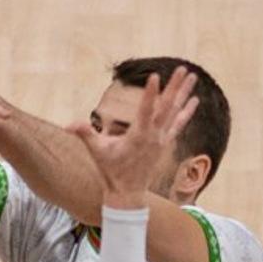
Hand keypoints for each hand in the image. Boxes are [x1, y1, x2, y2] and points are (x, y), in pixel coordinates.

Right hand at [66, 68, 198, 204]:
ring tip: (192, 76)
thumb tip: (67, 125)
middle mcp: (154, 136)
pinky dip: (186, 112)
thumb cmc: (110, 171)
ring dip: (183, 93)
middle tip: (182, 69)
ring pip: (175, 112)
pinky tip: (194, 99)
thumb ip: (85, 135)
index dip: (150, 93)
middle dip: (174, 87)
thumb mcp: (97, 152)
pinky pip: (178, 124)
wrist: (127, 192)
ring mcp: (161, 139)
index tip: (155, 76)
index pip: (145, 111)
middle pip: (166, 107)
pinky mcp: (164, 143)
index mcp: (138, 136)